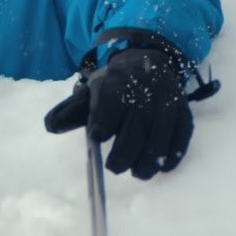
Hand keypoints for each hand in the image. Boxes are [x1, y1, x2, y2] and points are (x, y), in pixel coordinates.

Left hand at [44, 47, 217, 179]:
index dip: (104, 121)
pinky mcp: (183, 112)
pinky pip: (182, 135)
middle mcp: (145, 92)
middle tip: (114, 168)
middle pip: (137, 126)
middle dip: (125, 151)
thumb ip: (71, 111)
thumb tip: (51, 126)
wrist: (148, 62)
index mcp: (117, 84)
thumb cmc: (114, 87)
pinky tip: (163, 168)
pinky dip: (174, 154)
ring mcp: (167, 102)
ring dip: (150, 159)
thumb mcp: (90, 92)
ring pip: (161, 134)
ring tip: (138, 172)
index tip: (97, 136)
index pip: (112, 103)